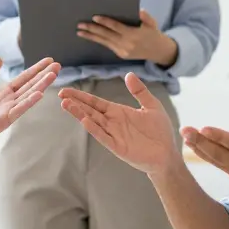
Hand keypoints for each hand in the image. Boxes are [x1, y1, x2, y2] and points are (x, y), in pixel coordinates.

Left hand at [0, 57, 60, 158]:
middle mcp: (8, 101)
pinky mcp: (2, 121)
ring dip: (40, 86)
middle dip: (43, 75)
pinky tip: (39, 94)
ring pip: (27, 96)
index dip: (36, 69)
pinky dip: (28, 102)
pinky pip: (18, 110)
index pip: (23, 79)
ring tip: (52, 75)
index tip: (49, 60)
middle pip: (30, 85)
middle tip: (58, 65)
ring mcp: (7, 111)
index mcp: (3, 93)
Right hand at [59, 72, 179, 174]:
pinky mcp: (118, 147)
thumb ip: (139, 91)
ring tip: (65, 104)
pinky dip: (94, 129)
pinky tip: (84, 120)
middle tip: (61, 94)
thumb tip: (128, 74)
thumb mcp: (152, 106)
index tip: (67, 91)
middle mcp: (112, 123)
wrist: (167, 154)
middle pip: (90, 110)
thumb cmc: (160, 131)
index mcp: (118, 112)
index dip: (82, 96)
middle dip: (75, 102)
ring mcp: (114, 135)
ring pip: (93, 122)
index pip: (96, 102)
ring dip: (79, 114)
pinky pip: (104, 137)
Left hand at [76, 10, 177, 65]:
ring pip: (104, 42)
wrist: (158, 51)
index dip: (105, 22)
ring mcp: (123, 51)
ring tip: (79, 32)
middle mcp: (126, 44)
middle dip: (92, 29)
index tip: (95, 17)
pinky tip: (90, 36)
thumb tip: (139, 10)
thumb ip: (146, 17)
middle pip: (106, 35)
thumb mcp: (153, 23)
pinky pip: (107, 45)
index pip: (116, 27)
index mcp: (134, 35)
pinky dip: (98, 40)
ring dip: (91, 36)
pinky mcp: (120, 54)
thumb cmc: (153, 33)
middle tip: (80, 24)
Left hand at [181, 122, 228, 200]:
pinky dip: (203, 154)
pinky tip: (192, 144)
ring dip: (198, 147)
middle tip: (185, 129)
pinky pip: (217, 163)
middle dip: (201, 141)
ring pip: (216, 159)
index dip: (220, 137)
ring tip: (184, 134)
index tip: (204, 128)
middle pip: (221, 153)